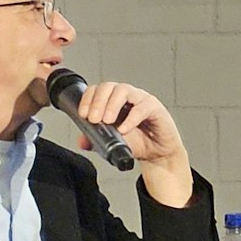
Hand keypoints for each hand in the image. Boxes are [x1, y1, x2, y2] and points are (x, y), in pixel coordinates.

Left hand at [74, 80, 193, 205]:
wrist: (158, 154)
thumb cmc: (138, 142)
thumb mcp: (113, 143)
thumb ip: (96, 141)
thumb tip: (82, 142)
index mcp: (112, 100)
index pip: (96, 90)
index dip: (88, 100)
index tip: (83, 114)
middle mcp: (125, 96)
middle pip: (108, 87)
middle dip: (97, 102)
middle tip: (94, 119)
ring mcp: (140, 99)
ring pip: (123, 90)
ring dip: (112, 105)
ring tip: (108, 121)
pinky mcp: (154, 107)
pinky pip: (141, 107)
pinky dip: (131, 118)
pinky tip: (124, 129)